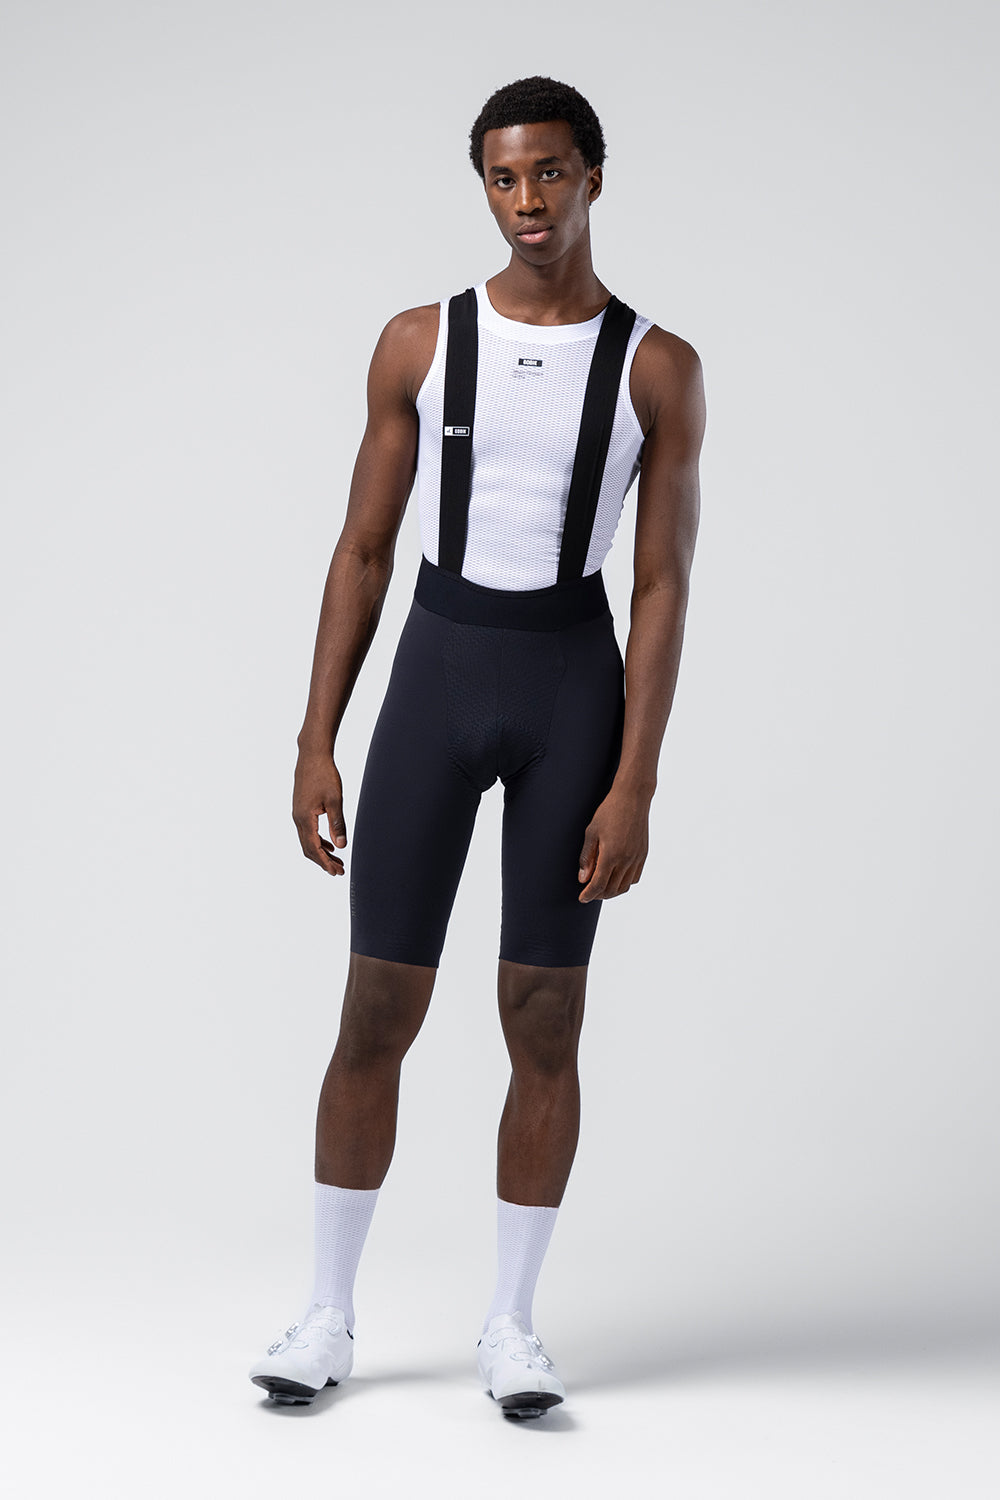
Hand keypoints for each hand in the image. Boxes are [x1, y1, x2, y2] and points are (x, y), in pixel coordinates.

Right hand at [293, 750, 347, 875]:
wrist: (312, 755)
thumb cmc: (324, 774)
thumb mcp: (335, 800)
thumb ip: (337, 824)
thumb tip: (341, 846)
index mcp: (305, 818)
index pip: (314, 848)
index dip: (325, 862)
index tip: (337, 872)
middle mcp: (298, 818)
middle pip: (308, 848)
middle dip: (323, 861)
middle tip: (339, 870)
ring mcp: (297, 814)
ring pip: (307, 840)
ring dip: (321, 852)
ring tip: (337, 860)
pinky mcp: (300, 808)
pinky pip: (307, 831)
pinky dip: (318, 840)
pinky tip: (330, 843)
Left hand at [577, 787, 650, 902]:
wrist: (633, 797)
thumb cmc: (609, 811)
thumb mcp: (591, 832)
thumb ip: (586, 857)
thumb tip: (583, 878)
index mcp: (611, 855)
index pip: (598, 885)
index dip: (589, 894)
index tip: (582, 898)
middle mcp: (626, 860)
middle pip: (611, 889)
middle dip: (598, 895)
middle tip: (589, 892)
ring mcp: (637, 858)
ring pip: (625, 886)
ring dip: (612, 891)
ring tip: (601, 886)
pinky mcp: (643, 854)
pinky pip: (635, 877)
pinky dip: (624, 883)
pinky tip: (616, 877)